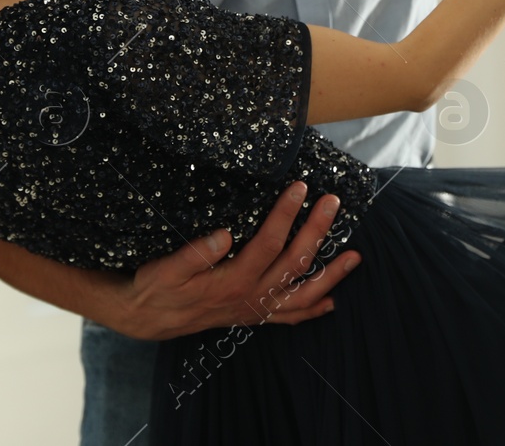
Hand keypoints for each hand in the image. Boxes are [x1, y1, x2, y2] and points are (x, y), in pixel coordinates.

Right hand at [116, 182, 360, 340]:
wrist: (148, 318)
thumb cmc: (157, 288)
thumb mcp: (165, 269)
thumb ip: (195, 254)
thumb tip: (225, 234)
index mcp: (232, 281)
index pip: (268, 243)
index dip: (286, 214)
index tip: (300, 187)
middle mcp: (250, 297)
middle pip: (294, 263)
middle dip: (317, 231)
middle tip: (333, 203)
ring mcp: (255, 309)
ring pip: (302, 295)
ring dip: (330, 276)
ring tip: (355, 257)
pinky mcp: (253, 316)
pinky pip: (289, 317)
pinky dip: (312, 310)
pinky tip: (331, 302)